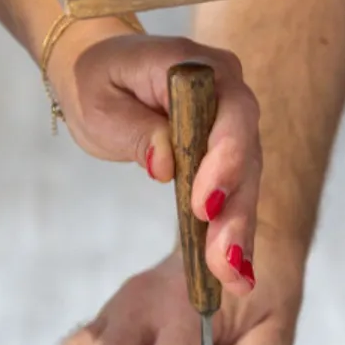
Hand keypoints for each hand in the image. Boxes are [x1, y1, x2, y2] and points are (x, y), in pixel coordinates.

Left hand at [46, 22, 262, 292]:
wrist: (100, 72)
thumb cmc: (97, 81)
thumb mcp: (99, 102)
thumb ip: (136, 130)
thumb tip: (165, 163)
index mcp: (196, 68)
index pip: (229, 111)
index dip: (225, 158)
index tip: (204, 205)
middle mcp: (227, 92)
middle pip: (246, 154)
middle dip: (236, 210)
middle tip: (224, 258)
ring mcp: (231, 125)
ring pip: (246, 181)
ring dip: (239, 230)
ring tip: (232, 276)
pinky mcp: (226, 155)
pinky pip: (234, 194)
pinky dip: (234, 234)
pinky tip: (236, 274)